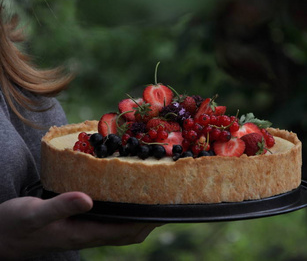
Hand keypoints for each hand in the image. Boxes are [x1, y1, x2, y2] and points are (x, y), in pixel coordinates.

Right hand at [0, 192, 159, 258]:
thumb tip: (88, 199)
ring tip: (150, 199)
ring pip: (119, 230)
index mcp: (82, 233)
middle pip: (128, 234)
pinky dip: (121, 214)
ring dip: (137, 218)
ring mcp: (83, 232)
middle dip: (149, 221)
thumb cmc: (14, 226)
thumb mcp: (34, 213)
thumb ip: (61, 206)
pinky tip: (122, 200)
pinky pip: (108, 224)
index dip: (146, 222)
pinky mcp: (77, 227)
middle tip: (164, 201)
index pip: (125, 231)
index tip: (164, 208)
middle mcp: (87, 235)